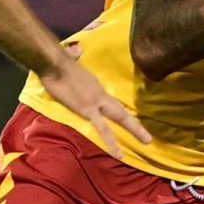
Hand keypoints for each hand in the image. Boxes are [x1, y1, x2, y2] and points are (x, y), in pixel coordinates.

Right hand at [36, 50, 151, 155]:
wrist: (54, 62)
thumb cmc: (58, 61)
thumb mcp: (71, 60)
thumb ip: (75, 56)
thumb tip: (76, 50)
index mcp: (96, 85)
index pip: (111, 101)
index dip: (120, 111)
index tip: (129, 119)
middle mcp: (101, 94)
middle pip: (122, 111)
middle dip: (136, 124)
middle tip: (149, 137)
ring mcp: (96, 103)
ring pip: (120, 117)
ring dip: (135, 129)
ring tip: (147, 141)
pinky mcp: (88, 110)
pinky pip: (103, 129)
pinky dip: (112, 141)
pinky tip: (119, 153)